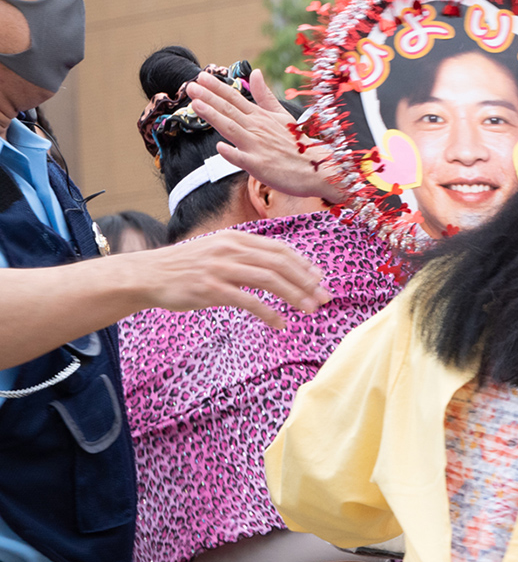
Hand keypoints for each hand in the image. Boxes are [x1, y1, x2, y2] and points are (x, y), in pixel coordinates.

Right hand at [122, 229, 329, 327]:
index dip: (303, 264)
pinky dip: (269, 312)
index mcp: (236, 238)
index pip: (280, 248)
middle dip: (307, 282)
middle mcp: (231, 249)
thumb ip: (245, 255)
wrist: (148, 275)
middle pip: (280, 263)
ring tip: (309, 310)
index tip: (320, 279)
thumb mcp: (218, 250)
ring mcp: (220, 268)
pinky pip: (248, 301)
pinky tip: (280, 324)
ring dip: (294, 296)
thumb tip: (279, 267)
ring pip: (269, 280)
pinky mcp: (210, 289)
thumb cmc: (187, 266)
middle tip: (324, 298)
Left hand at [187, 69, 341, 202]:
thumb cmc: (298, 144)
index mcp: (260, 117)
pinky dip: (232, 153)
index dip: (216, 87)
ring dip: (214, 117)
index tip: (201, 77)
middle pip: (229, 110)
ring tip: (196, 105)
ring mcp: (257, 147)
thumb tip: (255, 72)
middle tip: (190, 85)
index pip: (235, 98)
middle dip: (208, 97)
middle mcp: (257, 128)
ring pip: (232, 129)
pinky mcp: (260, 166)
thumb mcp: (282, 115)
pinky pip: (243, 159)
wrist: (318, 169)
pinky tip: (220, 147)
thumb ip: (265, 95)